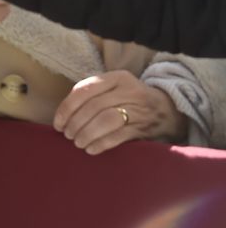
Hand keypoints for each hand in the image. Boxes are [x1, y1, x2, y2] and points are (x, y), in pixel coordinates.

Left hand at [55, 70, 183, 152]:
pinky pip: (118, 136)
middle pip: (93, 106)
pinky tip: (91, 149)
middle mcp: (129, 91)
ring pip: (105, 120)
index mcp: (117, 78)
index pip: (85, 90)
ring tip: (78, 143)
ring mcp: (139, 110)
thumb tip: (63, 116)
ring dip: (87, 134)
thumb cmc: (130, 100)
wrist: (168, 111)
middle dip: (76, 123)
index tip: (58, 123)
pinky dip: (101, 144)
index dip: (67, 108)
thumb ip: (92, 95)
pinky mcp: (144, 128)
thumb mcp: (115, 88)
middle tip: (68, 135)